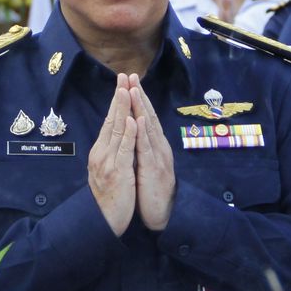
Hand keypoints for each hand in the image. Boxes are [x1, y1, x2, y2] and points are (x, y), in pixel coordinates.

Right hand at [88, 74, 137, 235]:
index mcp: (101, 152)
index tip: (122, 84)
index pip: (109, 122)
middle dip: (118, 98)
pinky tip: (131, 119)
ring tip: (127, 90)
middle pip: (111, 121)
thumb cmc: (108, 198)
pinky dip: (128, 133)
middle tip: (123, 77)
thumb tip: (115, 137)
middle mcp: (101, 153)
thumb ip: (111, 154)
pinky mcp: (117, 172)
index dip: (116, 102)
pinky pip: (124, 149)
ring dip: (122, 109)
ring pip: (116, 130)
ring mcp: (108, 162)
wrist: (103, 221)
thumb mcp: (108, 171)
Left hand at [128, 76, 174, 230]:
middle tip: (132, 76)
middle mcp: (158, 148)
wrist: (161, 215)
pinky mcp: (154, 170)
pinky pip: (147, 149)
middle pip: (148, 118)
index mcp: (154, 147)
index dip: (138, 100)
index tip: (130, 82)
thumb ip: (142, 149)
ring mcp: (158, 157)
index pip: (145, 119)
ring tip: (134, 90)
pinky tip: (139, 120)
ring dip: (142, 108)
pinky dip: (143, 133)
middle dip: (140, 96)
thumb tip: (135, 132)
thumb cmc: (152, 191)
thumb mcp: (145, 166)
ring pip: (148, 129)